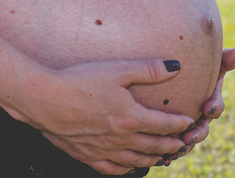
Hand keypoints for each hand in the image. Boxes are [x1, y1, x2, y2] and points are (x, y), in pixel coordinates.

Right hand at [30, 58, 196, 174]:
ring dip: (153, 159)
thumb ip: (149, 69)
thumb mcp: (118, 69)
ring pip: (136, 160)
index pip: (164, 125)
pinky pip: (113, 169)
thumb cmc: (81, 81)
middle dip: (171, 145)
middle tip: (182, 144)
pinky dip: (127, 168)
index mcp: (131, 118)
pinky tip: (130, 164)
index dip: (179, 124)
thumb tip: (176, 67)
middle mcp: (121, 139)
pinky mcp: (87, 156)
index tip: (188, 122)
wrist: (45, 100)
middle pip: (154, 146)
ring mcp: (104, 151)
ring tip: (162, 156)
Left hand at [160, 47, 234, 166]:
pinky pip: (174, 147)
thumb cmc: (194, 69)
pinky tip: (164, 159)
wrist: (169, 83)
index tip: (208, 108)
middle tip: (188, 138)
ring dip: (183, 147)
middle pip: (203, 129)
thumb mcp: (208, 64)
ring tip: (175, 151)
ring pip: (189, 141)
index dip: (214, 108)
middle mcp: (201, 117)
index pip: (216, 107)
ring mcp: (188, 127)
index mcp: (210, 101)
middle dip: (197, 134)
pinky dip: (170, 153)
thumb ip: (223, 59)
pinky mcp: (174, 135)